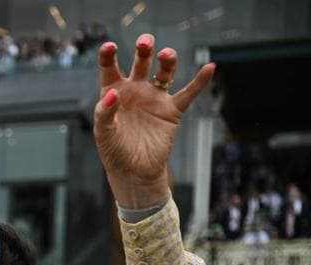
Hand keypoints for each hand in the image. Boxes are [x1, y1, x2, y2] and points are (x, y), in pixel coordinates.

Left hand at [93, 35, 213, 207]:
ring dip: (167, 61)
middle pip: (141, 62)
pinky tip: (210, 67)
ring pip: (164, 73)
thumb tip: (112, 94)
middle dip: (145, 50)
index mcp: (114, 92)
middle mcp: (135, 91)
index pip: (110, 67)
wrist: (134, 172)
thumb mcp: (104, 132)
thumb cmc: (114, 151)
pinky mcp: (172, 111)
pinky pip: (189, 93)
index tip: (110, 45)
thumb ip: (105, 112)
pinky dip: (200, 81)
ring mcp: (154, 99)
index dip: (108, 55)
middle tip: (147, 42)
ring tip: (166, 54)